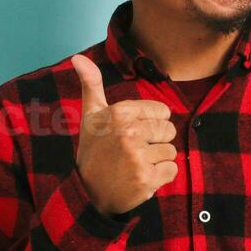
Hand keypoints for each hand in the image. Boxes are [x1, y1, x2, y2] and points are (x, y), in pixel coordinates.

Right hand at [70, 54, 179, 217]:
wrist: (87, 193)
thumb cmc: (94, 151)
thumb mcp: (91, 116)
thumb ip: (91, 84)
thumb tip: (78, 57)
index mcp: (119, 112)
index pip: (162, 112)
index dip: (151, 124)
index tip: (133, 134)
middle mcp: (128, 132)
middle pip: (169, 131)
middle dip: (155, 143)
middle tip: (133, 153)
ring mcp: (137, 156)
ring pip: (171, 152)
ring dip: (157, 161)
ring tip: (135, 166)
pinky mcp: (146, 179)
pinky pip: (172, 170)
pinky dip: (161, 177)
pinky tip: (141, 178)